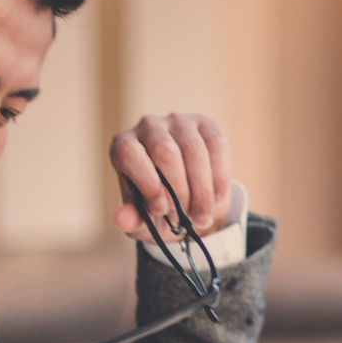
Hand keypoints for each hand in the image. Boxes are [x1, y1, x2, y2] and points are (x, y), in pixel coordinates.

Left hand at [110, 112, 231, 238]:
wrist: (189, 200)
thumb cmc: (159, 207)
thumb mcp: (144, 220)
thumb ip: (133, 220)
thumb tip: (122, 221)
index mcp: (123, 146)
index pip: (129, 153)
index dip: (146, 183)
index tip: (161, 210)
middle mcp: (148, 126)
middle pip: (164, 151)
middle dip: (179, 191)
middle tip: (186, 219)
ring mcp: (178, 122)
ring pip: (193, 150)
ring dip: (201, 190)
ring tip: (202, 217)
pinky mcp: (205, 124)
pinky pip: (216, 145)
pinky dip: (219, 177)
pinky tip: (217, 199)